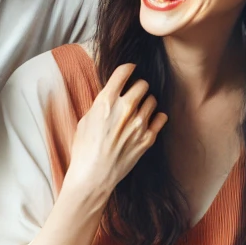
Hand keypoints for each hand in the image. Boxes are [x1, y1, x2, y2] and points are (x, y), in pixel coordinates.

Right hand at [66, 63, 165, 201]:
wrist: (93, 176)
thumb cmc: (84, 149)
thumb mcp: (85, 120)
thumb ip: (101, 104)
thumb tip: (111, 95)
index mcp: (106, 101)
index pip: (124, 71)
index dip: (129, 68)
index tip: (131, 69)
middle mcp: (125, 109)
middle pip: (143, 84)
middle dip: (139, 87)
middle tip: (134, 93)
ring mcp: (139, 124)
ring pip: (153, 100)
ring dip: (147, 102)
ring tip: (139, 110)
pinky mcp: (148, 138)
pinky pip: (161, 118)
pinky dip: (156, 117)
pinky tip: (148, 121)